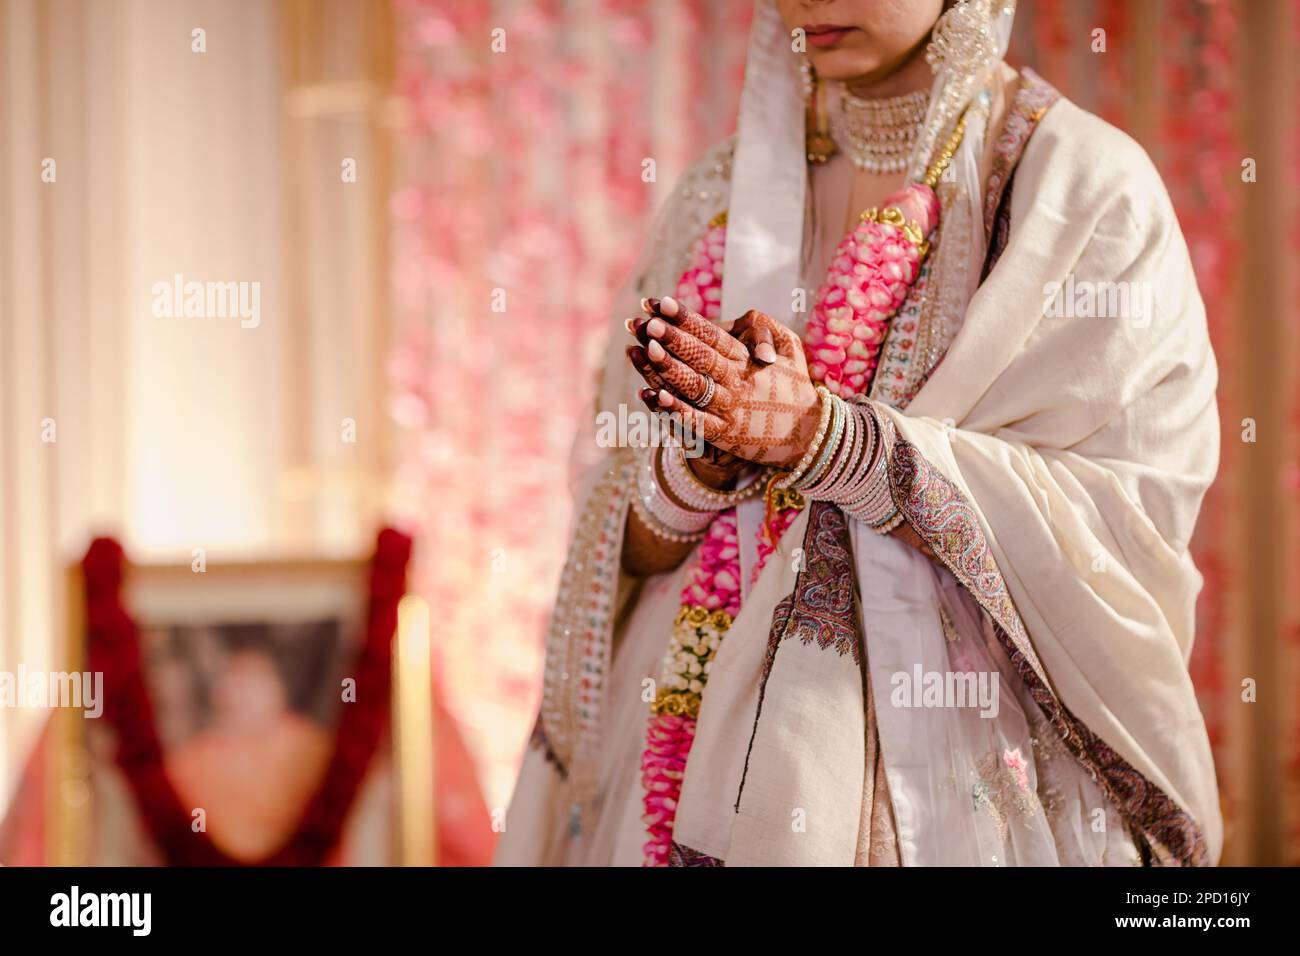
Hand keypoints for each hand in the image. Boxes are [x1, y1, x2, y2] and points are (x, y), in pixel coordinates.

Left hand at [625, 297, 821, 468]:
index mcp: (747, 359)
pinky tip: (656, 396)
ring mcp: (731, 408)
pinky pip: (698, 421)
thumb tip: (747, 322)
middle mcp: (738, 382)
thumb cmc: (795, 386)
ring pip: (696, 386)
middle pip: (701, 357)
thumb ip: (768, 329)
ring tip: (647, 350)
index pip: (713, 335)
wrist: (810, 434)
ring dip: (670, 368)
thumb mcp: (791, 349)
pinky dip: (677, 409)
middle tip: (649, 322)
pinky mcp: (726, 434)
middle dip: (674, 339)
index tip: (665, 303)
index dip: (688, 319)